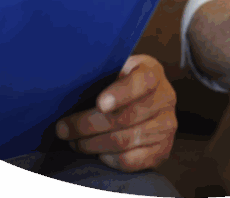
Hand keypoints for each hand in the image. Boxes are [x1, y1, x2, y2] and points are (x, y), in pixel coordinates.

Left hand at [55, 55, 177, 171]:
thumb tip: (70, 83)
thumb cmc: (123, 82)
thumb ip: (102, 74)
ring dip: (92, 144)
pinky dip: (108, 158)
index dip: (121, 93)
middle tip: (63, 128)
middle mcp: (165, 98)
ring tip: (74, 141)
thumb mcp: (118, 68)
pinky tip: (95, 152)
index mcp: (152, 72)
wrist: (149, 99)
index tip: (100, 103)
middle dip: (88, 125)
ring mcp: (166, 126)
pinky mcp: (161, 150)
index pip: (141, 82)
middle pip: (125, 117)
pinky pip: (130, 160)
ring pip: (124, 140)